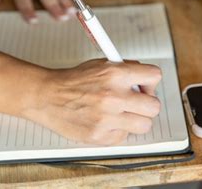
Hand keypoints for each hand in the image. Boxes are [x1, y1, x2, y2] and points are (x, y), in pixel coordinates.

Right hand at [23, 59, 161, 144]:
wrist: (47, 96)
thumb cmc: (73, 81)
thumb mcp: (102, 65)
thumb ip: (126, 71)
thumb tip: (145, 81)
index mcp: (116, 74)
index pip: (154, 76)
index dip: (151, 83)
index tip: (145, 87)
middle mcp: (114, 96)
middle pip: (154, 106)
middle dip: (147, 105)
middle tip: (137, 104)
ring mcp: (107, 118)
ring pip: (144, 125)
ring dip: (136, 121)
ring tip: (122, 115)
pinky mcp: (100, 136)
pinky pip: (124, 137)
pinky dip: (117, 131)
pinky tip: (105, 122)